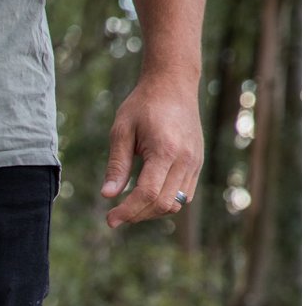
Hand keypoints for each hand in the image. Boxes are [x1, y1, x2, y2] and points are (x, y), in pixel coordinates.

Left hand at [101, 71, 203, 228]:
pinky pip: (185, 194)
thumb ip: (117, 165)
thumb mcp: (121, 131)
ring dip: (151, 211)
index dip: (128, 211)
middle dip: (137, 215)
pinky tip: (146, 197)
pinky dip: (165, 202)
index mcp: (166, 150)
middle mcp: (186, 159)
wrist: (173, 84)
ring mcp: (195, 162)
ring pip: (176, 203)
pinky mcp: (197, 162)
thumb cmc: (143, 105)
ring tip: (129, 206)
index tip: (110, 220)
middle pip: (163, 204)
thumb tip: (108, 196)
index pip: (148, 193)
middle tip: (114, 215)